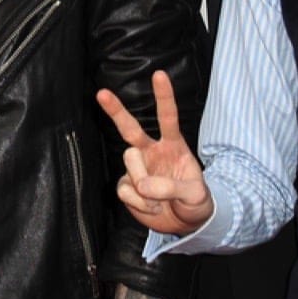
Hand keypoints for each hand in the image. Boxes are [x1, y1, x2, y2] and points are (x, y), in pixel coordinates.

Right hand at [96, 71, 212, 234]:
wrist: (184, 224)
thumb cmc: (195, 202)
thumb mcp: (195, 195)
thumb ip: (172, 188)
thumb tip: (142, 186)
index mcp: (173, 145)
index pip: (168, 117)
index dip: (163, 96)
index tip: (159, 74)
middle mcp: (152, 152)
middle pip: (130, 128)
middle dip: (116, 110)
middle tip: (101, 93)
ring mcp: (137, 169)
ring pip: (129, 163)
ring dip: (144, 184)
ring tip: (160, 200)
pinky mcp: (127, 187)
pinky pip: (125, 190)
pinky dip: (138, 203)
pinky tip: (151, 207)